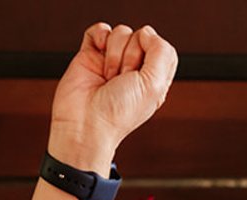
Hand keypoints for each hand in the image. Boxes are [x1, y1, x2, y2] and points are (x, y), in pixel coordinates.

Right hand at [32, 22, 178, 199]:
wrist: (85, 124)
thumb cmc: (118, 114)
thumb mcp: (155, 85)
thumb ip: (161, 52)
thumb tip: (147, 33)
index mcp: (153, 78)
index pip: (161, 48)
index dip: (154, 52)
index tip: (143, 71)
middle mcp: (133, 69)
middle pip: (140, 37)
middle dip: (131, 57)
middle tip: (122, 80)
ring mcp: (111, 61)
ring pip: (120, 32)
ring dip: (114, 54)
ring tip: (108, 76)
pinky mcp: (90, 55)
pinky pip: (99, 30)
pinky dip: (99, 35)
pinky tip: (98, 52)